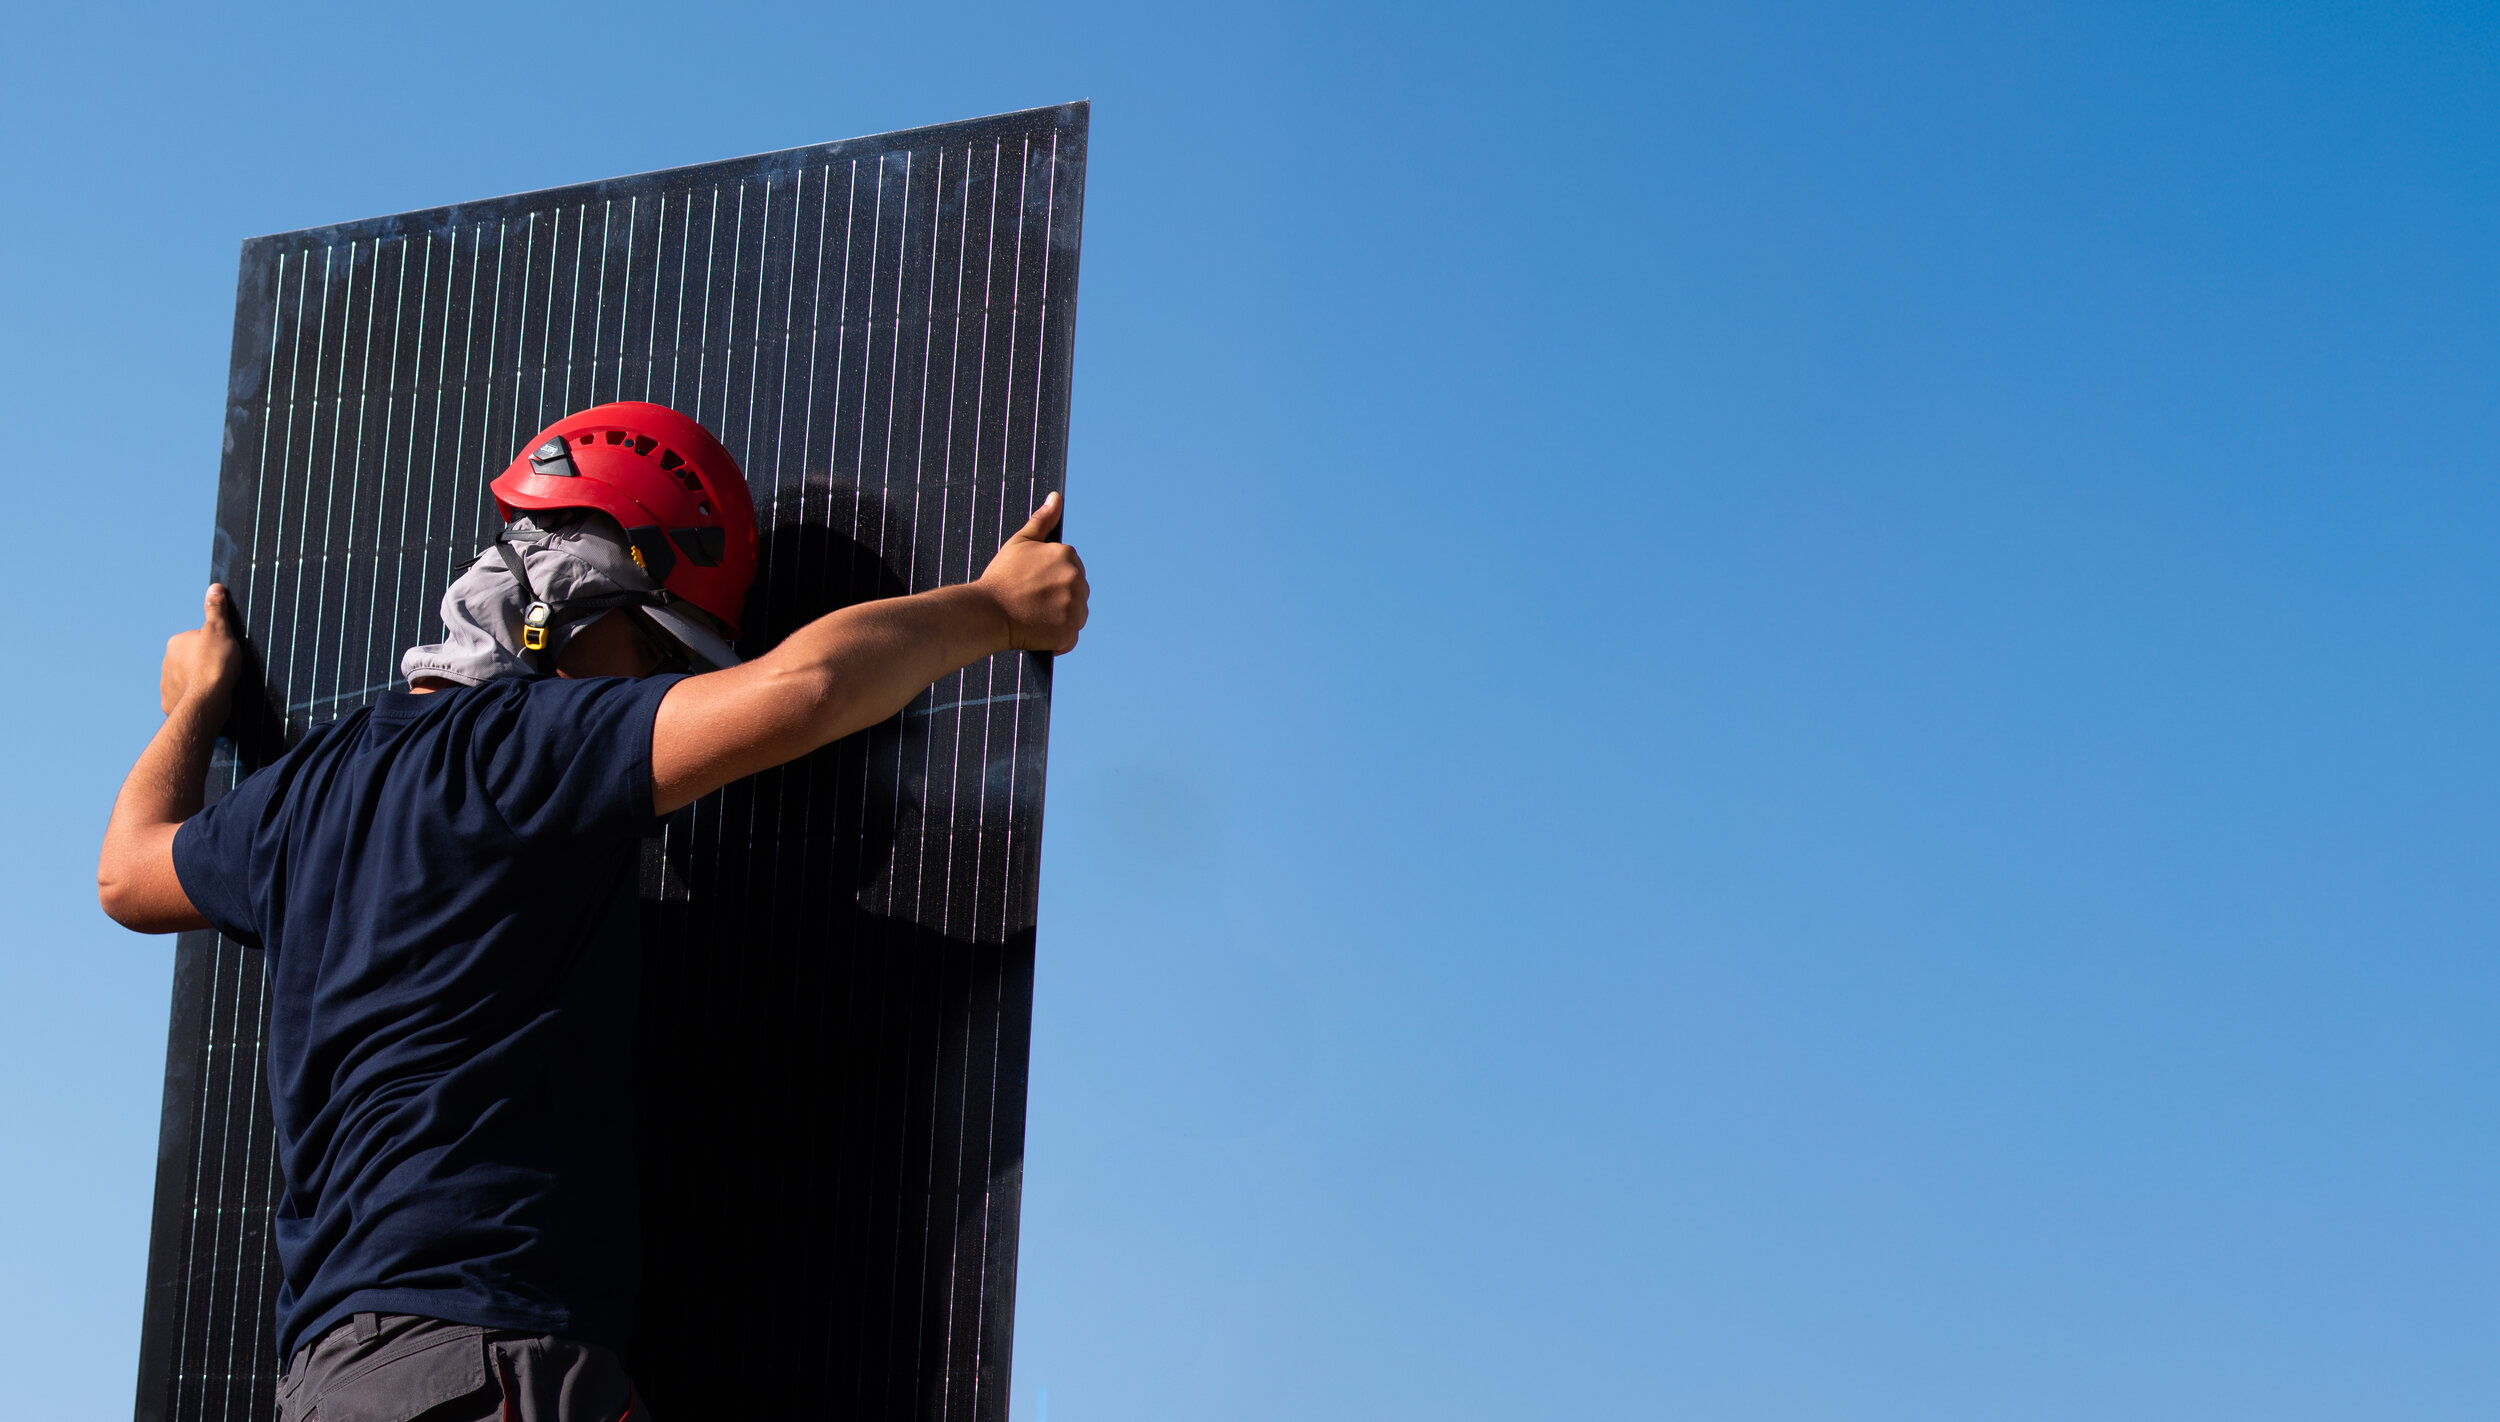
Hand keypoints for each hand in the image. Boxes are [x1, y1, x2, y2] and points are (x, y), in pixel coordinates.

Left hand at [161, 585, 246, 718]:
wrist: (205, 703)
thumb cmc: (214, 666)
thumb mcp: (220, 631)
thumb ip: (216, 610)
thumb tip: (214, 587)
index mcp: (177, 641)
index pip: (200, 638)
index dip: (216, 645)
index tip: (226, 654)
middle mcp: (166, 660)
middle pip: (193, 658)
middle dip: (206, 663)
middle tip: (224, 671)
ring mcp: (166, 682)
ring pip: (188, 677)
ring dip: (200, 680)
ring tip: (218, 687)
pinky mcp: (169, 701)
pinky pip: (185, 695)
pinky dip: (196, 696)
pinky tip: (209, 699)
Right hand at [978, 492, 1088, 653]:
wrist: (986, 612)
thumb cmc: (1000, 577)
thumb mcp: (1020, 542)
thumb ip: (1042, 520)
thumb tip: (1057, 497)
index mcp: (1067, 556)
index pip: (1071, 571)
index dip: (1051, 580)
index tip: (1033, 586)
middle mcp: (1076, 579)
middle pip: (1076, 593)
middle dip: (1058, 599)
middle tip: (1031, 602)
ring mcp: (1074, 607)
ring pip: (1076, 615)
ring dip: (1060, 619)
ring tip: (1034, 616)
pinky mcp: (1069, 632)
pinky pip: (1070, 637)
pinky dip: (1057, 639)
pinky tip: (1038, 632)